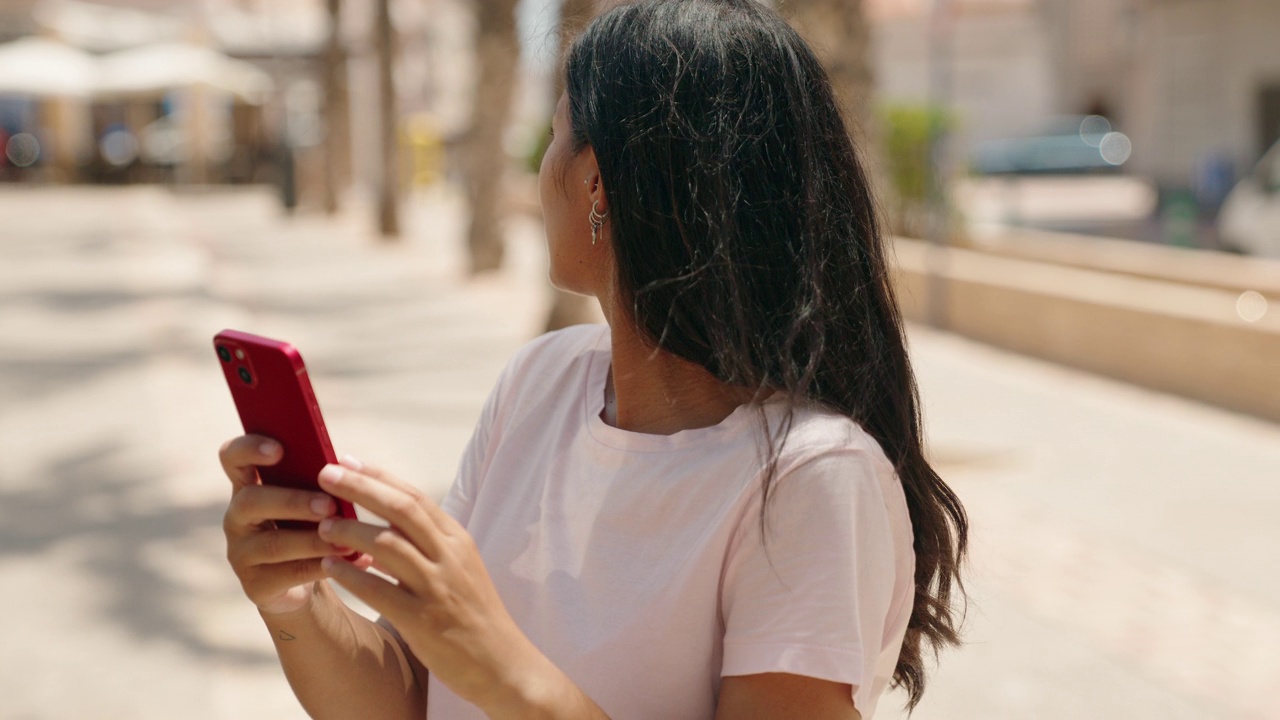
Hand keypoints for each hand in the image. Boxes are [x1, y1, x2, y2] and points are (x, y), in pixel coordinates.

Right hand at [219, 435, 372, 614]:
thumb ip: (318, 481)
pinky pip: (287, 574)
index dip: (249, 449)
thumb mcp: (311, 499)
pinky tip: (349, 561)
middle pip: (251, 501)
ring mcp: (241, 552)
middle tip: (329, 505)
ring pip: (272, 543)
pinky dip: (321, 566)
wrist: (301, 584)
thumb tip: (346, 467)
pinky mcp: (255, 584)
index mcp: (249, 485)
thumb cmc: (309, 526)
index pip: (232, 457)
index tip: (279, 450)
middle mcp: (237, 517)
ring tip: (346, 541)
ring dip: (313, 540)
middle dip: (293, 501)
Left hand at [314, 457, 547, 714]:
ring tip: (321, 525)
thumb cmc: (473, 613)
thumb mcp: (458, 568)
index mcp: (457, 539)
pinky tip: (329, 568)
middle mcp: (449, 556)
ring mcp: (437, 587)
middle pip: (401, 509)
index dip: (378, 475)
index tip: (346, 460)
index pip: (415, 496)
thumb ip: (426, 545)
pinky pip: (379, 591)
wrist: (501, 662)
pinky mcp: (423, 620)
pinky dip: (351, 575)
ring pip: (388, 544)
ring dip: (350, 531)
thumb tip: (381, 525)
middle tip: (326, 473)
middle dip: (361, 487)